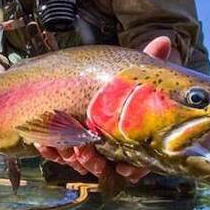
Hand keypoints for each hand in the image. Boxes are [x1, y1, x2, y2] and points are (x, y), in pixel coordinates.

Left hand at [34, 36, 173, 183]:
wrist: (85, 79)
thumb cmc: (115, 81)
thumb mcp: (130, 71)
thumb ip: (149, 59)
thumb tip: (165, 40)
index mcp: (129, 137)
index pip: (137, 164)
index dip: (132, 169)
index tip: (124, 168)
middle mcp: (109, 147)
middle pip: (104, 167)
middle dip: (93, 163)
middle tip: (86, 151)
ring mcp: (86, 148)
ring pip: (79, 163)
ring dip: (72, 158)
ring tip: (67, 146)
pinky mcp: (65, 144)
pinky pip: (56, 154)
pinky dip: (50, 150)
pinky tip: (44, 143)